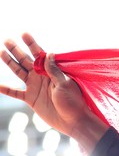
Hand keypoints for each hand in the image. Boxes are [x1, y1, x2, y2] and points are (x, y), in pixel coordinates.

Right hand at [0, 34, 106, 151]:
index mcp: (51, 72)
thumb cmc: (73, 101)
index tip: (24, 33)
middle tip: (7, 40)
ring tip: (1, 52)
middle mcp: (41, 77)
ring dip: (10, 63)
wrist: (73, 121)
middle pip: (26, 61)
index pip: (40, 55)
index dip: (32, 44)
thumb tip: (49, 53)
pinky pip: (15, 93)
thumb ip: (54, 70)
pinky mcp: (31, 99)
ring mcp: (35, 87)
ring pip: (19, 72)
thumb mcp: (65, 83)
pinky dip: (6, 90)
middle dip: (16, 50)